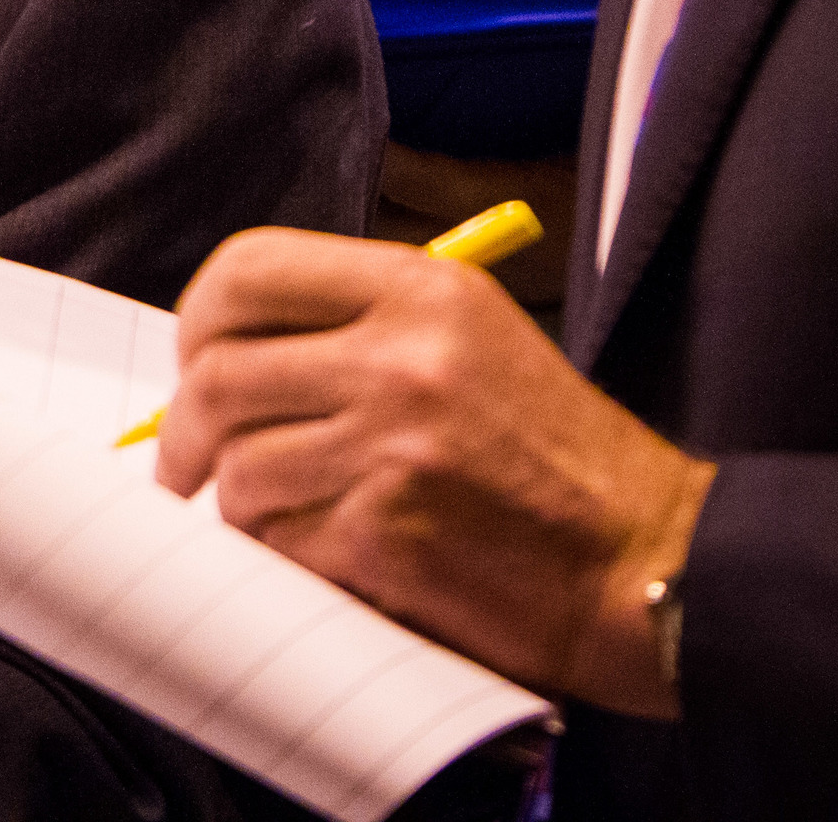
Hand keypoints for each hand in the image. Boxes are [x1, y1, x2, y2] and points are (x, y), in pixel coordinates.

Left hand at [159, 226, 716, 716]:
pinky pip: (279, 542)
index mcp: (421, 290)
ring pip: (237, 469)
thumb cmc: (558, 463)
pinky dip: (290, 558)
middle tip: (184, 466)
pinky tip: (341, 561)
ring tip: (292, 520)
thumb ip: (353, 332)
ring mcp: (393, 445)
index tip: (191, 365)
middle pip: (218, 375)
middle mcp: (403, 356)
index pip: (248, 270)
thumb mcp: (470, 345)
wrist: (654, 567)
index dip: (199, 321)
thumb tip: (218, 356)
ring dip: (242, 506)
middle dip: (183, 432)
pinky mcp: (386, 533)